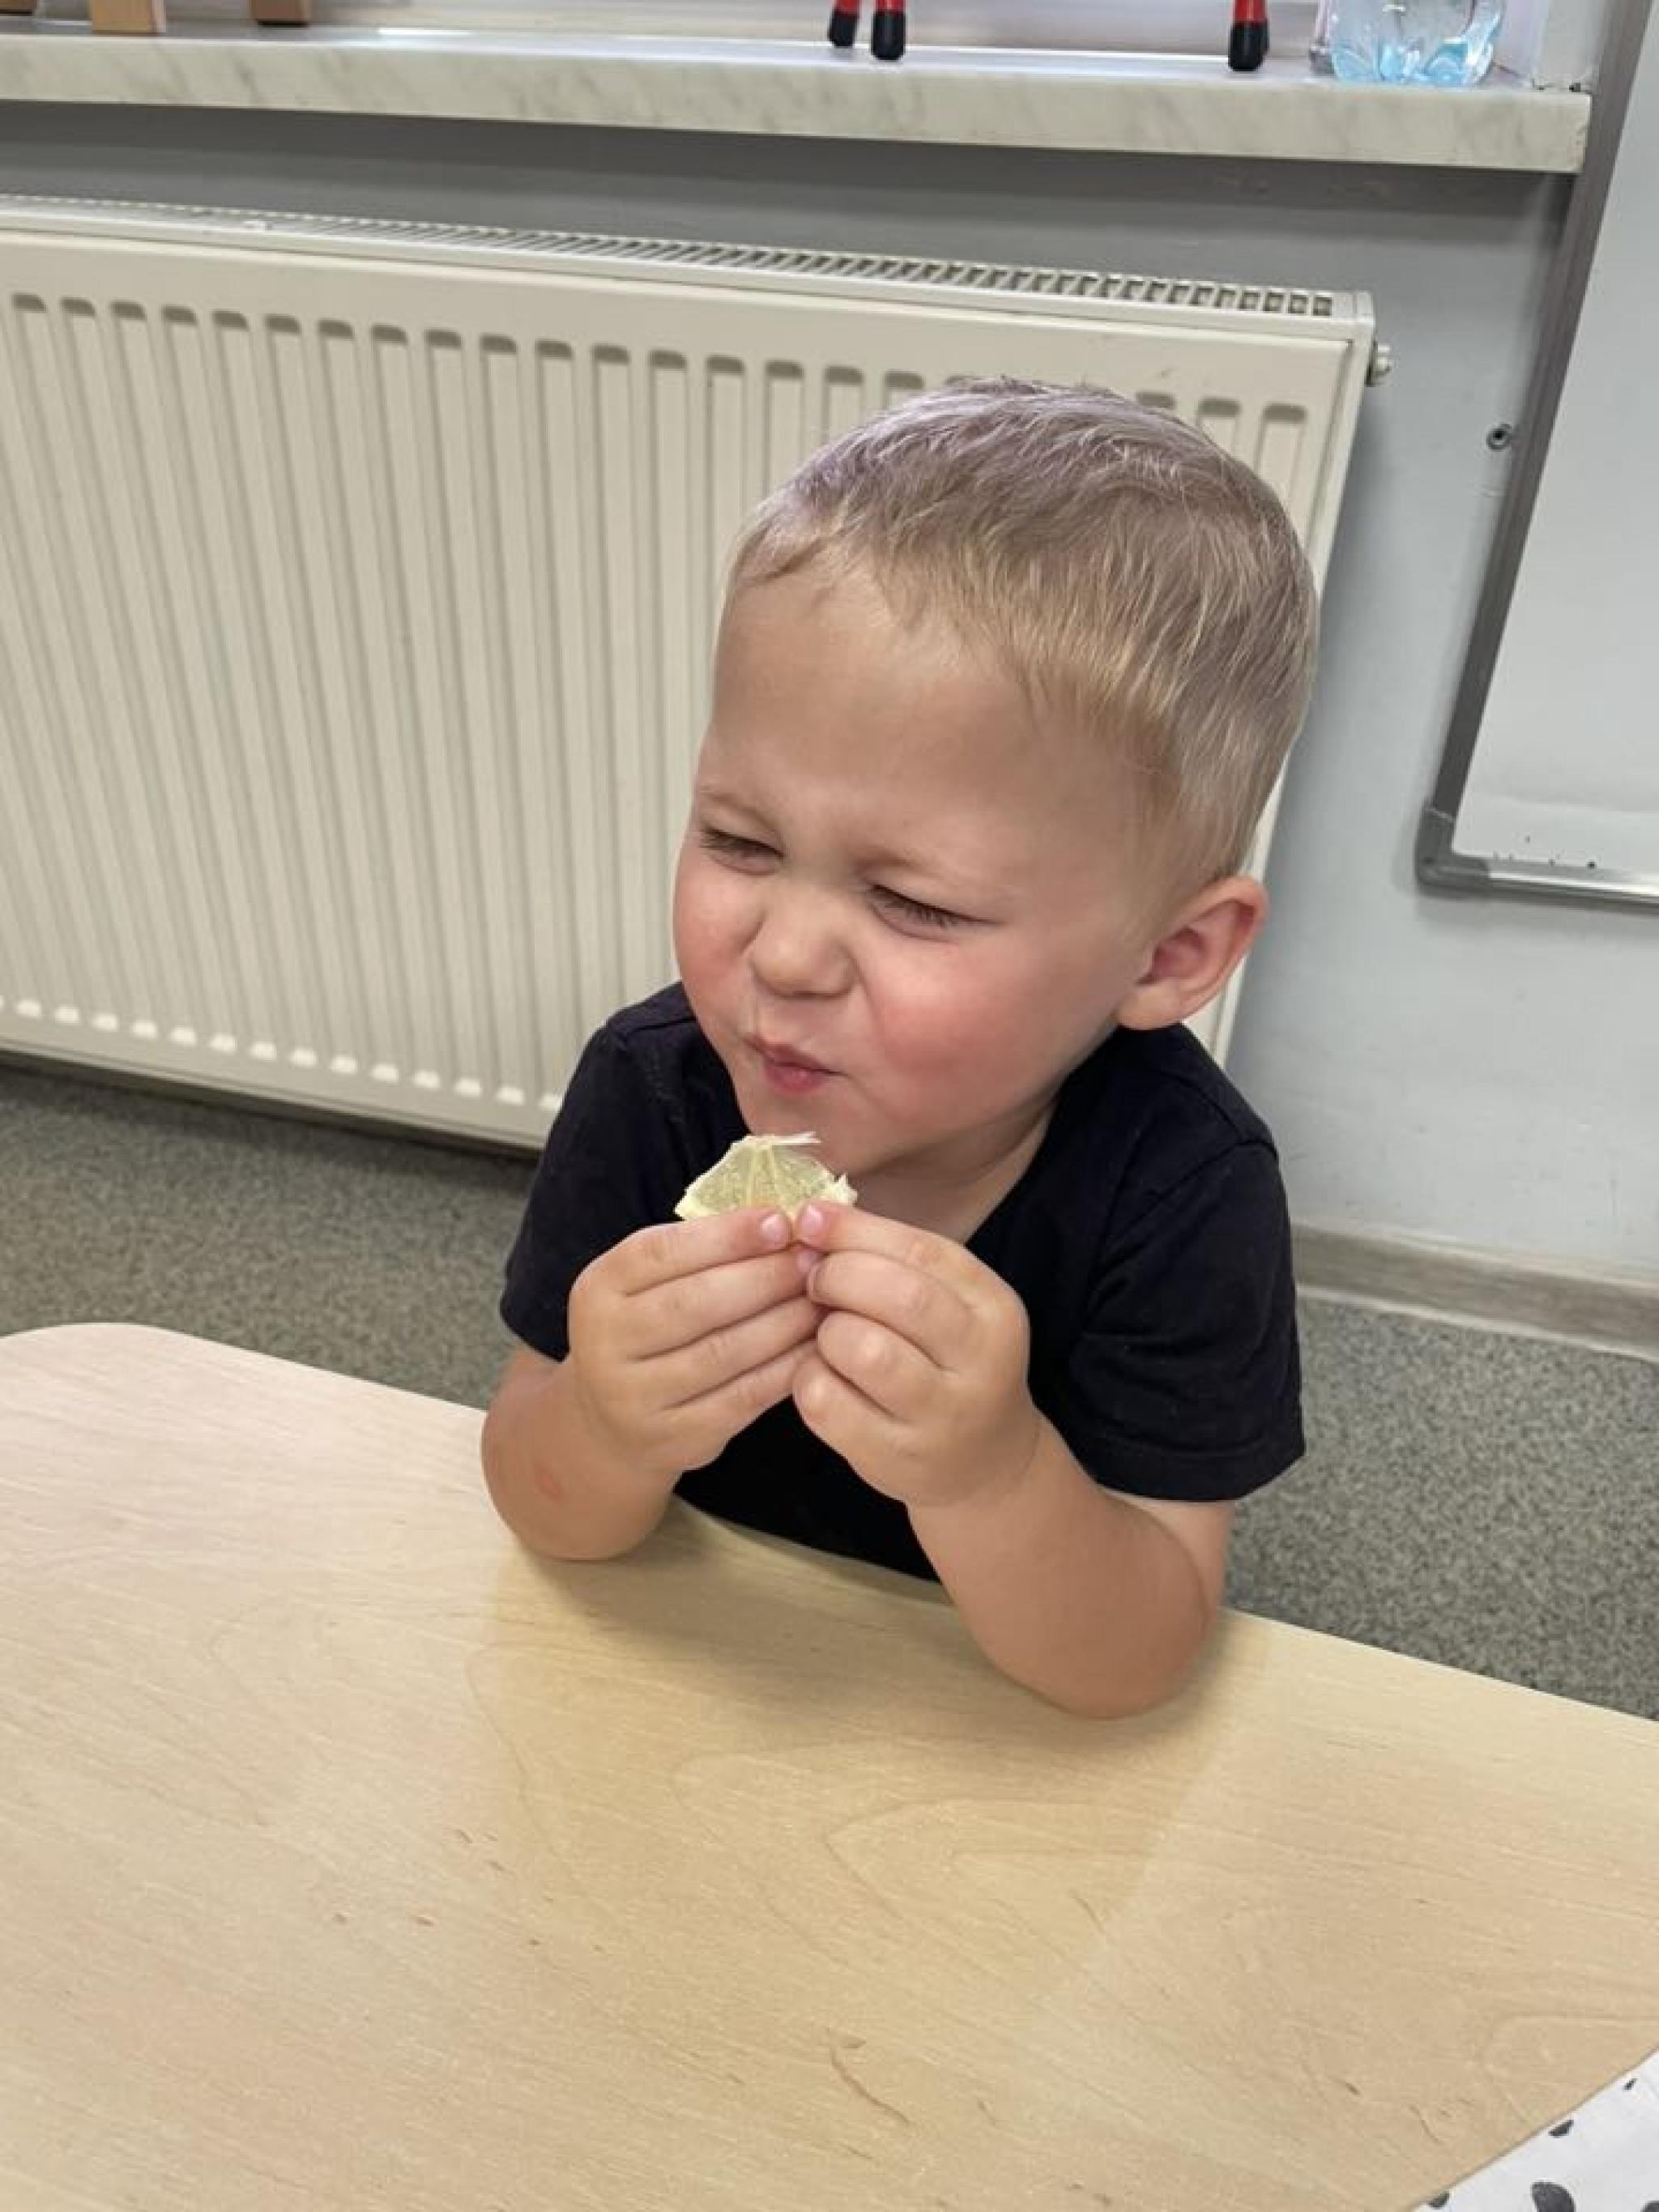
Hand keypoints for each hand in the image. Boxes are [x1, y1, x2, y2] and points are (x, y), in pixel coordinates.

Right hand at [566, 1208, 818, 1482]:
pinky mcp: (674, 1439)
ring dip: (783, 1322)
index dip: (726, 1235)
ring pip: (723, 1352)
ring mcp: (635, 1397)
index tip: (780, 1221)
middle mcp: (605, 1343)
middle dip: (764, 1277)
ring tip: (821, 1302)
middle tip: (813, 1263)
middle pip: (695, 1303)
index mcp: (598, 1288)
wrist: (610, 1424)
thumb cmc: (647, 1331)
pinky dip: (785, 1369)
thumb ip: (699, 1253)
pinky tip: (815, 1348)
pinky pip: (742, 1398)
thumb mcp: (647, 1285)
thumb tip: (781, 1222)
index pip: (662, 1252)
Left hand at [790, 1202, 1042, 1511]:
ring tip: (825, 1334)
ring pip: (864, 1349)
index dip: (857, 1230)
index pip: (923, 1252)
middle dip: (839, 1276)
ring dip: (826, 1331)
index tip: (812, 1219)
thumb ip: (894, 1261)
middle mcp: (981, 1362)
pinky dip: (809, 1379)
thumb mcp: (948, 1306)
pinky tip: (820, 1375)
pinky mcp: (896, 1458)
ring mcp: (941, 1416)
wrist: (985, 1461)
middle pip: (900, 1296)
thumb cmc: (949, 1364)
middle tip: (814, 1280)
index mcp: (995, 1308)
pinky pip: (829, 1404)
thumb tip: (814, 1217)